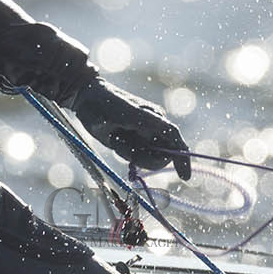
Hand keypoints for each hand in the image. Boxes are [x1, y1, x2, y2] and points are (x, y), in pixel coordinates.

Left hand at [71, 79, 191, 179]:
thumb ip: (141, 130)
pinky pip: (137, 154)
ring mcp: (146, 131)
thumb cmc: (102, 105)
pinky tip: (115, 139)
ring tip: (115, 137)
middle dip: (143, 157)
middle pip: (161, 154)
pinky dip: (126, 153)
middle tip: (119, 145)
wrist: (88, 97)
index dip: (182, 159)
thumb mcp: (120, 117)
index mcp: (153, 117)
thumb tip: (161, 139)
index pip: (175, 139)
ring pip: (147, 157)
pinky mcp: (137, 137)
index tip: (184, 177)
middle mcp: (154, 125)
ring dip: (130, 154)